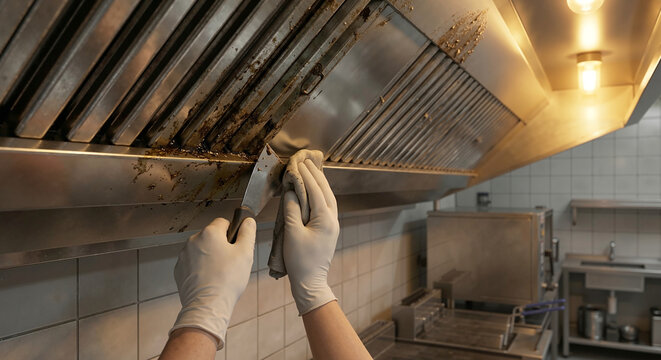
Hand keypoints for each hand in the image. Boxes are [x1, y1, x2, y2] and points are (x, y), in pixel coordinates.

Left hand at [170, 217, 255, 348]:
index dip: (232, 232)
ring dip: (209, 256)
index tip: (236, 246)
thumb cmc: (227, 280)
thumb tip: (248, 221)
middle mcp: (193, 240)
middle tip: (230, 262)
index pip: (223, 221)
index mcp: (209, 233)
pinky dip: (200, 268)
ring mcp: (184, 256)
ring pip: (201, 250)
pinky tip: (209, 279)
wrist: (208, 305)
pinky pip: (192, 263)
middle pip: (211, 236)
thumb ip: (248, 232)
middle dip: (220, 245)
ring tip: (219, 273)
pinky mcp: (179, 270)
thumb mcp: (245, 253)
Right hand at [283, 159, 338, 314]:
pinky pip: (327, 205)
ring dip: (320, 182)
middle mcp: (333, 219)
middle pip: (326, 191)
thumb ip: (291, 210)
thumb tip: (292, 192)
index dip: (306, 175)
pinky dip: (321, 193)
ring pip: (329, 197)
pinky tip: (315, 189)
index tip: (299, 162)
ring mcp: (333, 224)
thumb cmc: (299, 261)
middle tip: (306, 160)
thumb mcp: (292, 234)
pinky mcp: (329, 229)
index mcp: (325, 219)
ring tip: (312, 169)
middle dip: (316, 174)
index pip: (316, 191)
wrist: (310, 282)